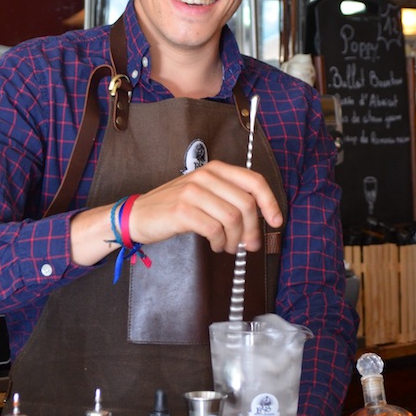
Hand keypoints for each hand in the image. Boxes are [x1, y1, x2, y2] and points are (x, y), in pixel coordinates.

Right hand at [128, 159, 282, 254]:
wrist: (139, 215)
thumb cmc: (174, 207)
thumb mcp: (204, 194)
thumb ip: (229, 199)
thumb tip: (258, 221)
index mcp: (215, 169)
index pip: (254, 181)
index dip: (270, 202)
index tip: (276, 221)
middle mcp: (206, 176)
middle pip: (246, 203)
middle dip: (253, 229)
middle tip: (249, 245)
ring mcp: (193, 192)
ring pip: (232, 218)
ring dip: (235, 239)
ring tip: (228, 246)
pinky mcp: (183, 210)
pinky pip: (214, 229)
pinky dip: (219, 242)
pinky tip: (215, 245)